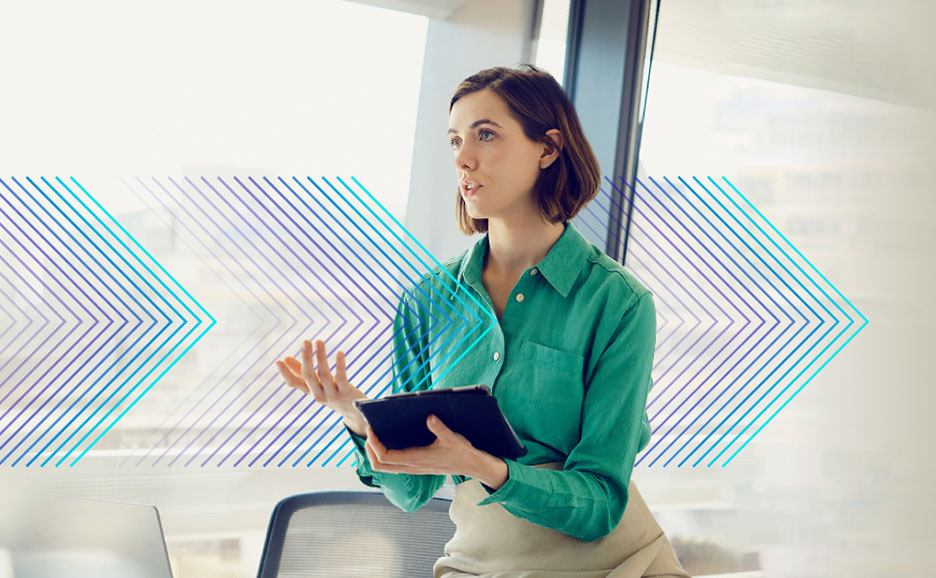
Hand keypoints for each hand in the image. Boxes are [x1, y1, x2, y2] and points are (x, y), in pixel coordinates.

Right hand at [275, 339, 367, 426]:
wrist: (354, 412)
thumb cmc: (332, 393)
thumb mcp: (316, 384)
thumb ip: (302, 372)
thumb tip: (285, 359)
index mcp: (310, 391)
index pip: (295, 383)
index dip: (286, 373)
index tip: (278, 361)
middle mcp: (319, 394)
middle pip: (309, 376)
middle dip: (306, 358)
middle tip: (305, 341)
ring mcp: (332, 395)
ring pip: (324, 375)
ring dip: (321, 357)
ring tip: (319, 341)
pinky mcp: (346, 393)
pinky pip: (341, 378)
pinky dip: (340, 365)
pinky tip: (339, 352)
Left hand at [364, 414, 498, 480]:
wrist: (471, 465)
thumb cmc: (461, 452)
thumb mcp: (451, 437)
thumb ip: (439, 427)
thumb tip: (429, 416)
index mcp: (417, 459)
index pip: (386, 456)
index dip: (374, 444)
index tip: (371, 429)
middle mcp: (412, 467)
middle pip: (379, 466)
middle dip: (369, 451)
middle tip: (369, 434)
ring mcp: (413, 469)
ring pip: (385, 468)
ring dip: (375, 454)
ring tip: (374, 438)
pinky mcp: (416, 468)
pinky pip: (393, 466)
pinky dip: (384, 456)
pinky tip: (388, 443)